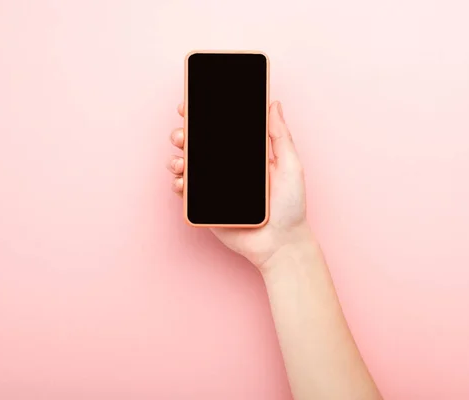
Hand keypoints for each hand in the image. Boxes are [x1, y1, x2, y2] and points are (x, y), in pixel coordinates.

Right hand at [167, 101, 310, 270]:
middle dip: (183, 134)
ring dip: (177, 157)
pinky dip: (178, 183)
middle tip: (182, 133)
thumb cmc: (291, 207)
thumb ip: (280, 135)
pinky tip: (181, 180)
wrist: (280, 243)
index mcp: (244, 154)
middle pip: (197, 144)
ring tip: (181, 160)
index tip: (190, 103)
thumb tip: (274, 104)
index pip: (219, 130)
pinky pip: (185, 191)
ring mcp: (214, 187)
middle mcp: (226, 168)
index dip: (202, 115)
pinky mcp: (205, 206)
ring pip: (186, 165)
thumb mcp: (290, 165)